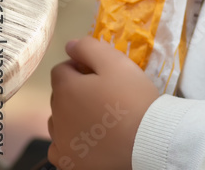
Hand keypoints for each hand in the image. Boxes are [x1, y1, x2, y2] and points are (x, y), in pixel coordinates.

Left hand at [47, 36, 159, 169]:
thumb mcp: (116, 62)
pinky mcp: (69, 164)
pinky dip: (69, 142)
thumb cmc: (132, 97)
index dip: (79, 66)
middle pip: (59, 95)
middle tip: (103, 93)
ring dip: (71, 115)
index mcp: (66, 90)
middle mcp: (57, 117)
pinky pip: (60, 148)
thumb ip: (89, 48)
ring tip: (98, 116)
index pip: (61, 70)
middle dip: (75, 90)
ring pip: (58, 121)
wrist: (147, 140)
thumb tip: (69, 45)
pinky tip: (88, 138)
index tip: (99, 73)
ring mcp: (61, 144)